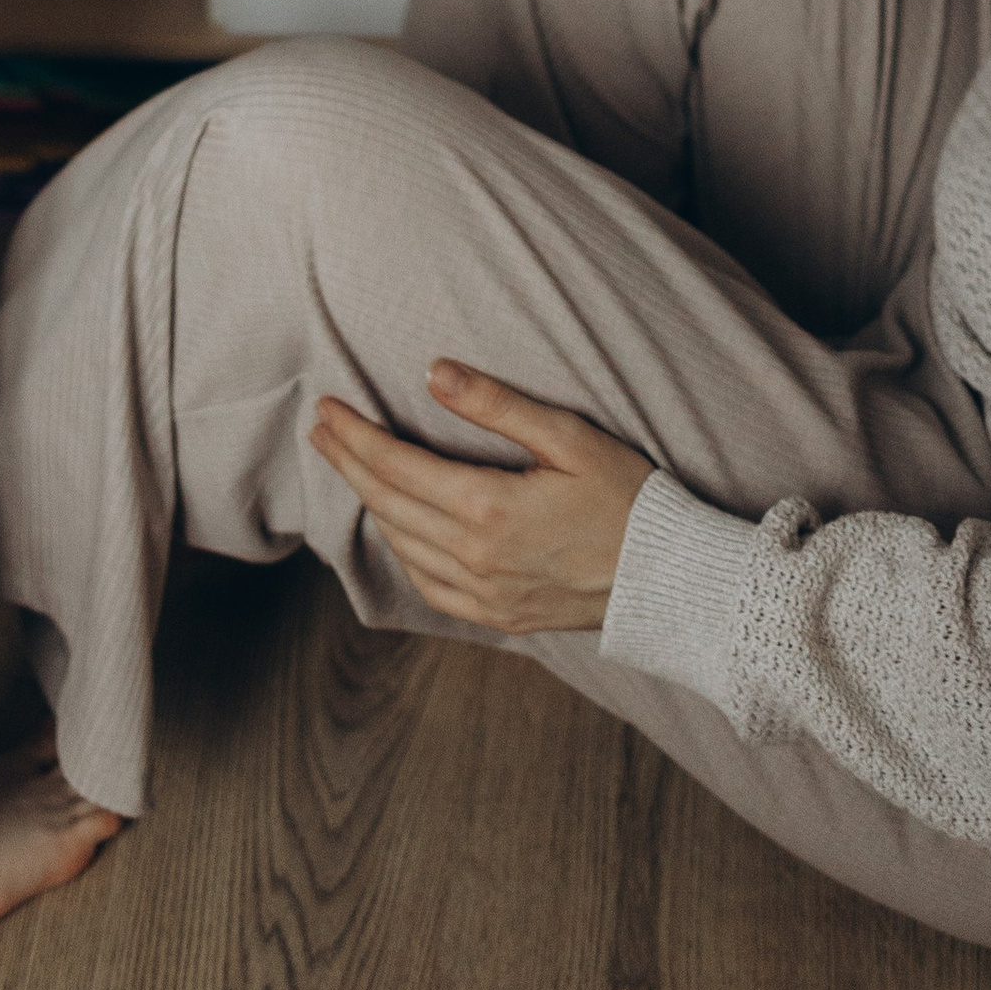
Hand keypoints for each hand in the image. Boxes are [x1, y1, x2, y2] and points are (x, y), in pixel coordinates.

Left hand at [307, 362, 652, 636]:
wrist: (670, 579)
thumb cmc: (628, 498)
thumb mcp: (569, 437)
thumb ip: (496, 405)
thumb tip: (432, 372)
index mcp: (487, 509)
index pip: (395, 466)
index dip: (354, 435)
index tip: (326, 408)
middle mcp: (475, 558)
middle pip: (387, 503)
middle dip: (347, 462)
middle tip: (320, 428)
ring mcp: (485, 594)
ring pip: (402, 544)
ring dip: (369, 503)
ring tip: (349, 467)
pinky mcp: (498, 617)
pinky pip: (429, 586)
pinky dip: (402, 551)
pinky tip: (396, 528)